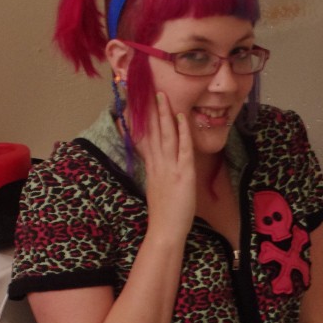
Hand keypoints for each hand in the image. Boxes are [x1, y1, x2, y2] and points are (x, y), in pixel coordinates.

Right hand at [137, 91, 195, 237]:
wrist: (165, 231)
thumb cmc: (164, 215)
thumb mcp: (156, 190)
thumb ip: (155, 174)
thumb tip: (155, 163)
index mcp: (151, 168)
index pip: (145, 138)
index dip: (143, 120)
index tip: (139, 104)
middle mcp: (157, 164)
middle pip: (152, 132)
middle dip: (151, 111)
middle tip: (149, 90)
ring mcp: (169, 168)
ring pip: (166, 136)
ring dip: (164, 115)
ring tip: (163, 96)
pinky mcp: (183, 174)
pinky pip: (183, 149)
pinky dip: (182, 132)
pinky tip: (181, 118)